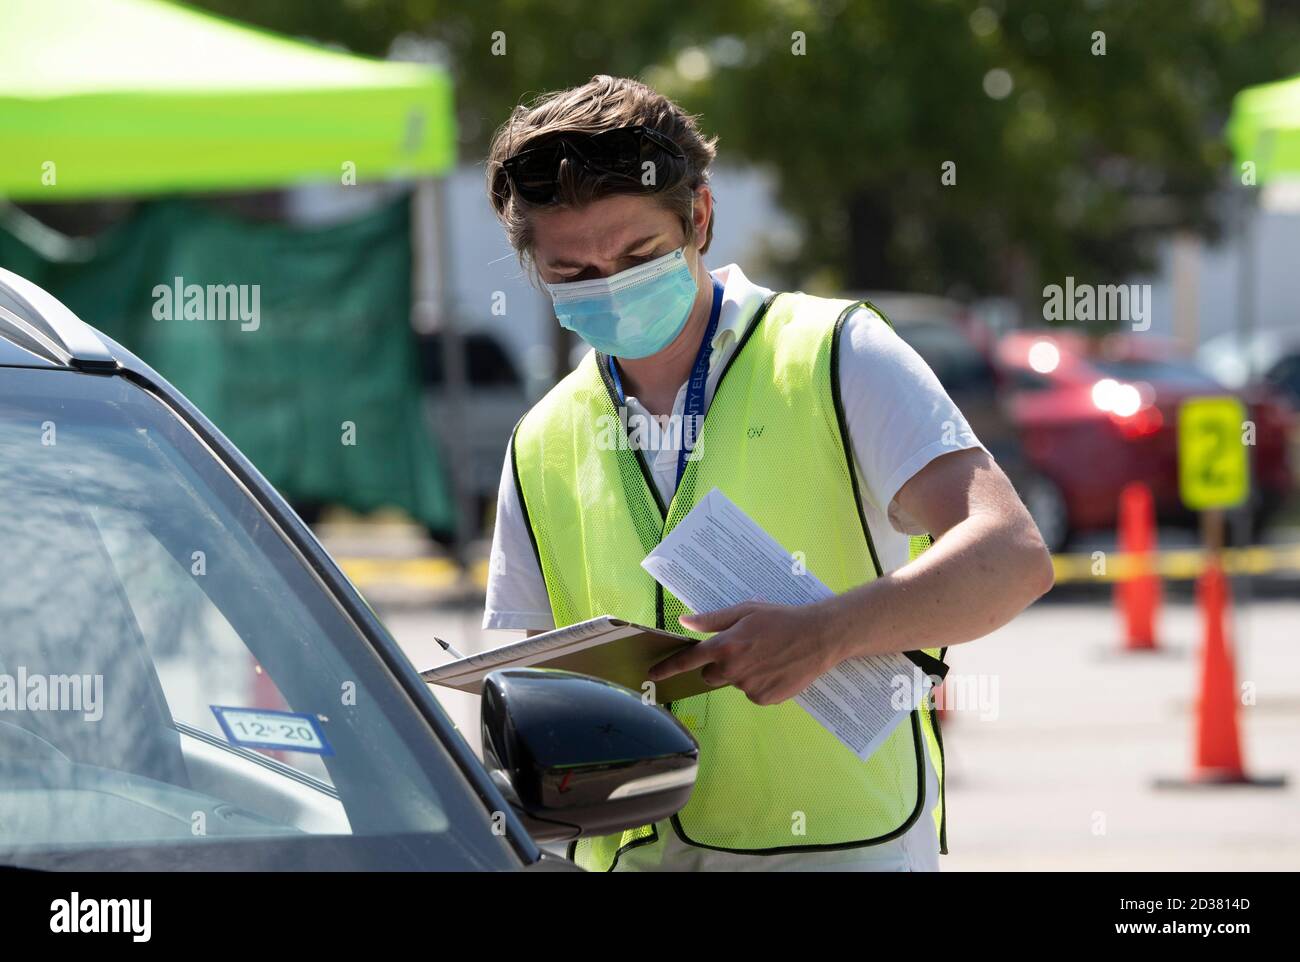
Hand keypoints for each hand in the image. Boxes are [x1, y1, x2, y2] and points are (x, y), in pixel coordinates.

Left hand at [646, 600, 843, 705]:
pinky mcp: (764, 699)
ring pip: (733, 683)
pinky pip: (751, 692)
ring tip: (765, 656)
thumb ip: (713, 620)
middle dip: (718, 665)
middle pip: (710, 675)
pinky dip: (758, 683)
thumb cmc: (781, 618)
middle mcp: (734, 670)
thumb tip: (685, 622)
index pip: (688, 661)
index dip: (667, 668)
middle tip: (741, 650)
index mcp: (726, 646)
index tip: (651, 675)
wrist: (819, 637)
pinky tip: (774, 669)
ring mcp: (749, 687)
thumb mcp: (745, 610)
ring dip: (741, 673)